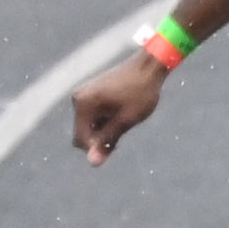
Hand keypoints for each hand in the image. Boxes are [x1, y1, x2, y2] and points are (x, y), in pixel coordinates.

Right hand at [70, 51, 165, 165]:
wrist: (149, 64)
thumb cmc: (140, 92)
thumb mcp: (126, 120)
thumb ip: (107, 141)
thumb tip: (93, 163)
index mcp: (83, 104)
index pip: (81, 139)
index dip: (97, 148)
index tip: (117, 145)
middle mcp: (78, 98)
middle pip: (83, 132)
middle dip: (100, 138)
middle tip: (122, 132)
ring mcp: (84, 94)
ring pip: (89, 125)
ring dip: (103, 129)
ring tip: (124, 120)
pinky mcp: (91, 92)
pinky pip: (92, 115)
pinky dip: (104, 120)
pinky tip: (120, 114)